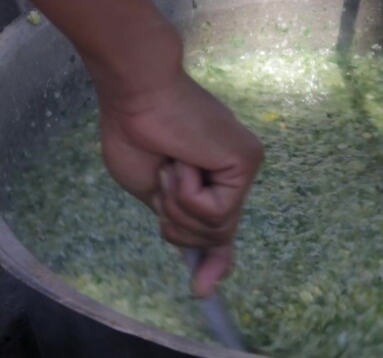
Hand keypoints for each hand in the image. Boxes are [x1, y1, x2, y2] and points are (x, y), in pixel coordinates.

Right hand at [98, 65, 263, 297]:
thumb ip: (182, 224)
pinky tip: (184, 162)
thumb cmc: (135, 135)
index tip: (204, 289)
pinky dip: (188, 194)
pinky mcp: (247, 161)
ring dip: (179, 206)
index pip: (223, 225)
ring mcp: (245, 166)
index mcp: (214, 177)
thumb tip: (201, 270)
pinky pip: (216, 212)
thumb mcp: (157, 195)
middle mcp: (236, 172)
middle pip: (215, 235)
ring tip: (172, 165)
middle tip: (165, 178)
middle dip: (177, 222)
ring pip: (215, 229)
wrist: (135, 94)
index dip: (215, 259)